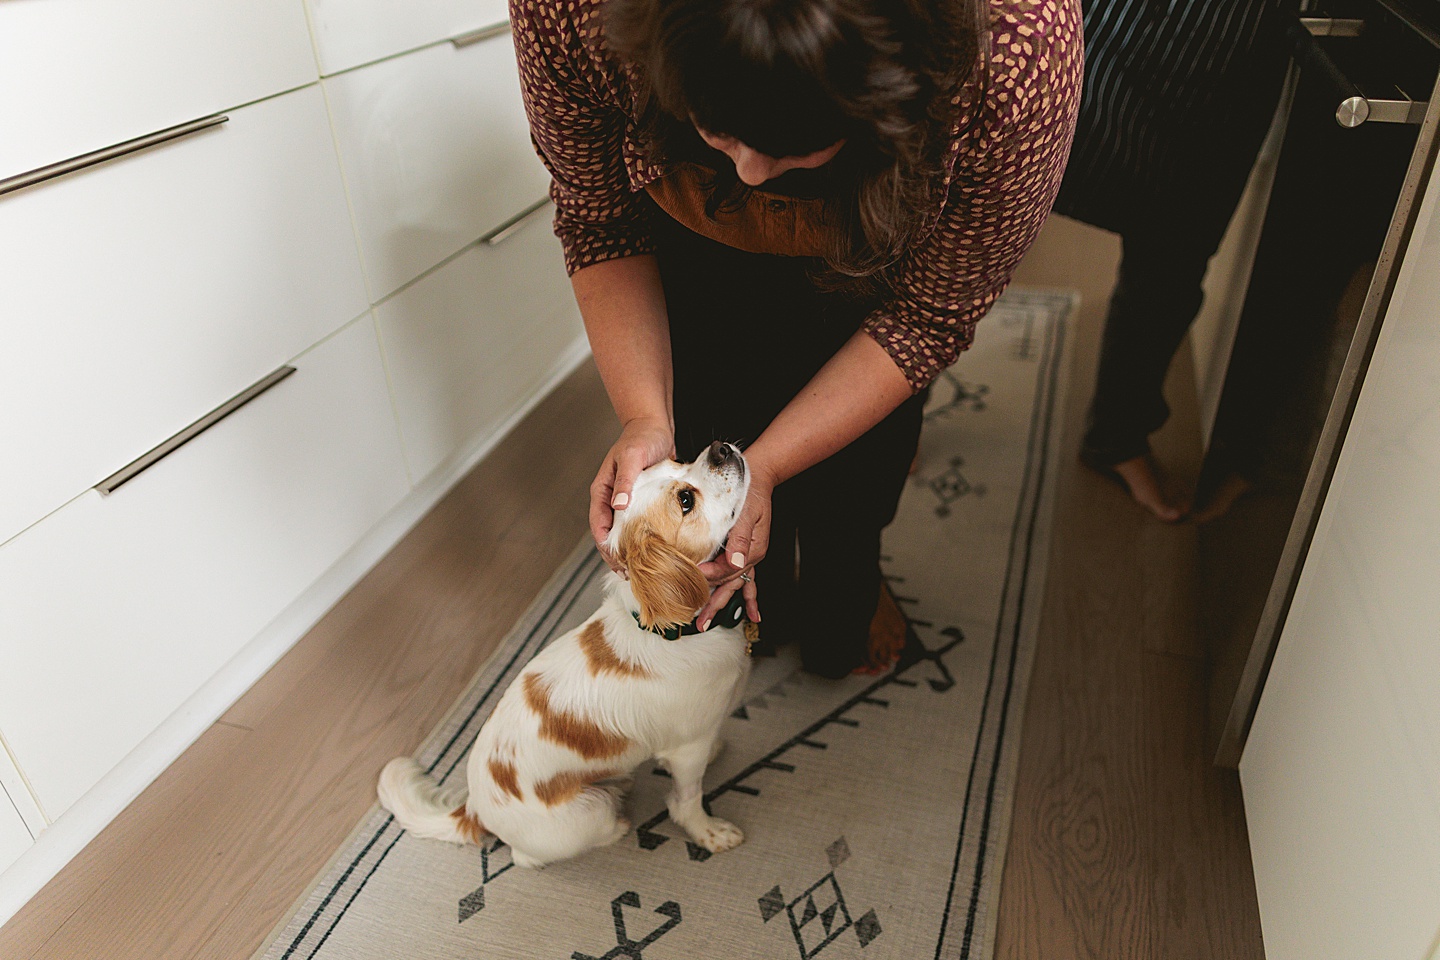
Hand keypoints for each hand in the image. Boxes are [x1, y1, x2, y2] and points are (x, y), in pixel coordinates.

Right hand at [591, 417, 674, 572]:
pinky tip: (653, 551)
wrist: (655, 427)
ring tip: (639, 570)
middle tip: (628, 574)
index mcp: (602, 491)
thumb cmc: (641, 438)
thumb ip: (625, 481)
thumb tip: (618, 506)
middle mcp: (612, 499)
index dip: (605, 545)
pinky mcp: (641, 502)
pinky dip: (642, 539)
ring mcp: (626, 502)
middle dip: (615, 556)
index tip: (616, 561)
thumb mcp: (632, 457)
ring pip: (623, 532)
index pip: (598, 525)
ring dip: (628, 551)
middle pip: (609, 534)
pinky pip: (638, 525)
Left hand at [696, 463, 775, 628]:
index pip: (727, 569)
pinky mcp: (745, 552)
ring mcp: (748, 556)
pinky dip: (750, 597)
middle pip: (729, 584)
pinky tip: (752, 614)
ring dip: (722, 604)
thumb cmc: (751, 491)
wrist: (759, 476)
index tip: (693, 577)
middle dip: (714, 604)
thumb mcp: (747, 513)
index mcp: (751, 548)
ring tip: (708, 621)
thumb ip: (741, 538)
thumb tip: (736, 561)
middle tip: (699, 621)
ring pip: (734, 585)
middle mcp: (751, 556)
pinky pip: (748, 579)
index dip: (710, 575)